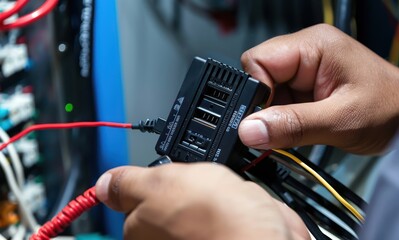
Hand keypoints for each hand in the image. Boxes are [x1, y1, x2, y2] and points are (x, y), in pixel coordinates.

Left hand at [95, 163, 309, 239]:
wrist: (265, 235)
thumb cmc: (211, 220)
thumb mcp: (157, 184)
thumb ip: (127, 183)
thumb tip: (103, 185)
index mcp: (141, 234)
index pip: (135, 204)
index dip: (151, 184)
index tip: (165, 177)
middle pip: (171, 200)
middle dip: (184, 186)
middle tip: (195, 185)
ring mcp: (198, 236)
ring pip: (200, 201)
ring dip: (211, 190)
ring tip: (221, 192)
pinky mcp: (228, 230)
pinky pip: (224, 206)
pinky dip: (231, 198)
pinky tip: (238, 198)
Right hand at [239, 24, 398, 153]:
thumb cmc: (390, 108)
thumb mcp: (340, 121)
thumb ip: (292, 125)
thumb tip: (248, 130)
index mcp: (313, 46)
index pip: (258, 61)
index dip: (256, 93)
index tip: (265, 120)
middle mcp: (305, 52)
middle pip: (258, 77)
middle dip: (268, 107)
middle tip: (289, 126)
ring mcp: (305, 69)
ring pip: (267, 93)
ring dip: (278, 115)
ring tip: (305, 125)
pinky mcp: (306, 86)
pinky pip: (279, 102)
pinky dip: (285, 119)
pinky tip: (305, 126)